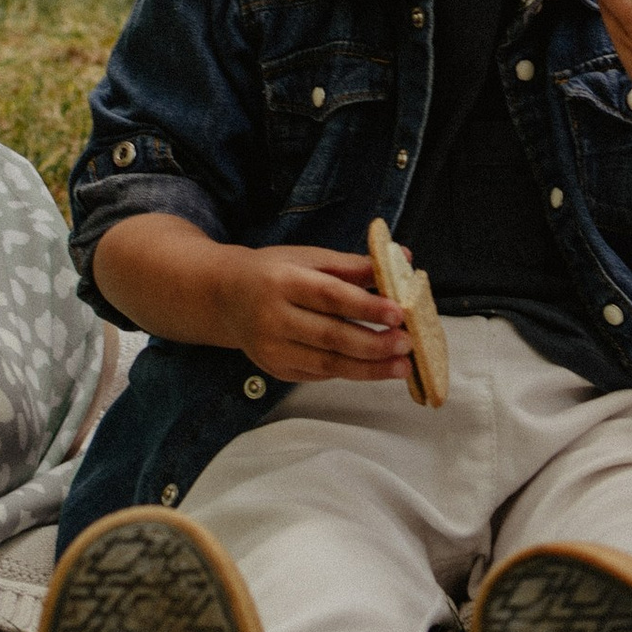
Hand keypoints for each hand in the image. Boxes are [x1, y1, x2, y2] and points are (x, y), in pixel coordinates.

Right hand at [222, 245, 412, 383]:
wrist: (224, 297)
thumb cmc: (272, 271)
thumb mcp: (308, 258)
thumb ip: (352, 265)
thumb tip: (403, 261)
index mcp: (282, 281)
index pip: (329, 296)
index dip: (365, 307)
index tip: (399, 313)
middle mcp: (272, 318)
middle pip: (330, 337)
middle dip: (374, 344)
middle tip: (407, 344)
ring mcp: (272, 349)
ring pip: (327, 364)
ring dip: (369, 368)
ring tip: (401, 366)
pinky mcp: (275, 370)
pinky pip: (319, 374)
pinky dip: (348, 371)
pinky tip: (372, 368)